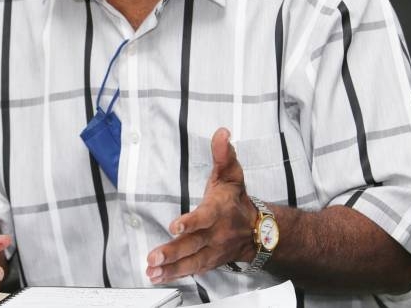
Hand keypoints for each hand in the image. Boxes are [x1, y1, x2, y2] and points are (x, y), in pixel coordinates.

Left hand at [146, 127, 258, 283]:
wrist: (258, 230)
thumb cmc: (237, 199)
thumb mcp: (232, 173)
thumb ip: (223, 154)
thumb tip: (221, 133)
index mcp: (218, 211)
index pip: (205, 218)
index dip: (191, 222)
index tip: (175, 226)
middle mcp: (215, 234)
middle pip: (194, 244)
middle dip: (173, 252)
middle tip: (154, 257)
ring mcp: (212, 251)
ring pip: (191, 261)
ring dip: (171, 268)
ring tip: (152, 271)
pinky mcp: (208, 261)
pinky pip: (192, 270)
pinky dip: (175, 275)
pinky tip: (158, 277)